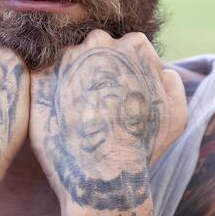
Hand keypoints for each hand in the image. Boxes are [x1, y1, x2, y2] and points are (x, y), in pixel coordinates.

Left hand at [29, 29, 186, 210]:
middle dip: (95, 68)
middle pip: (95, 47)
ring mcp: (66, 57)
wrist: (102, 173)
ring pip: (68, 60)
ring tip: (76, 113)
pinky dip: (49, 92)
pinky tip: (58, 116)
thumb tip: (163, 70)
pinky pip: (43, 77)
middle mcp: (98, 42)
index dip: (124, 71)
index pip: (127, 46)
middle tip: (96, 103)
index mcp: (133, 45)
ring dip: (70, 79)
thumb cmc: (143, 146)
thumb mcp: (176, 115)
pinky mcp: (39, 77)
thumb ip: (172, 84)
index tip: (120, 93)